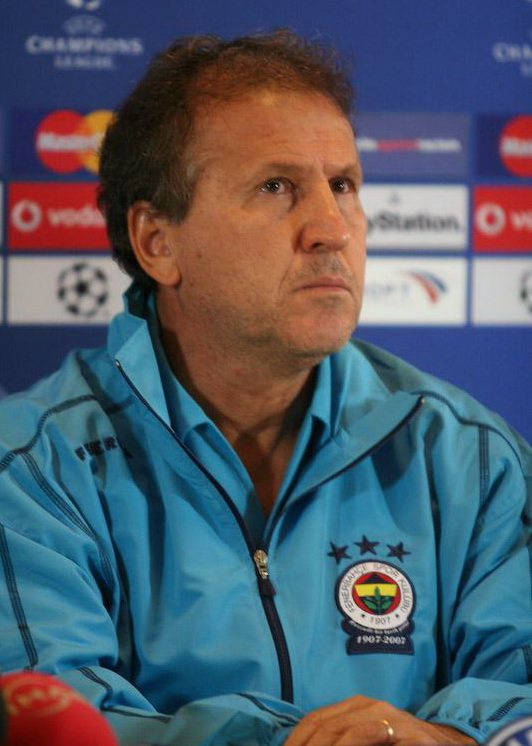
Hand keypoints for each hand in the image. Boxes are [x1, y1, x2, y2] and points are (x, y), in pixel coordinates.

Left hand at [284, 695, 477, 745]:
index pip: (314, 721)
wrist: (445, 744)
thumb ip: (342, 741)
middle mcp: (367, 706)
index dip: (296, 740)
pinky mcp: (405, 733)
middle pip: (325, 726)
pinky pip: (370, 738)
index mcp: (354, 707)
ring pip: (345, 731)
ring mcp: (387, 717)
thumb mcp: (367, 741)